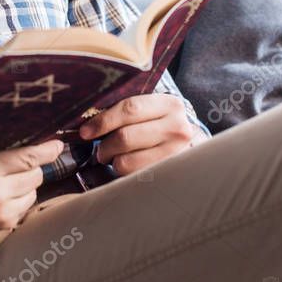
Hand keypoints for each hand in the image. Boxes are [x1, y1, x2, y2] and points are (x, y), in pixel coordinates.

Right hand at [0, 139, 64, 239]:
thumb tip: (10, 122)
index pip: (29, 155)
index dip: (47, 149)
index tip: (57, 143)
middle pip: (35, 173)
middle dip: (32, 165)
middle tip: (21, 160)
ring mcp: (2, 213)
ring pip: (33, 191)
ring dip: (26, 184)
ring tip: (5, 181)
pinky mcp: (4, 228)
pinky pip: (25, 208)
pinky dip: (19, 200)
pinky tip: (1, 198)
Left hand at [78, 94, 203, 176]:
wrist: (197, 150)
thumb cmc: (163, 126)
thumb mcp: (153, 110)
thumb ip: (127, 109)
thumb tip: (88, 118)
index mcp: (169, 104)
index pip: (129, 109)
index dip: (103, 121)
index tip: (85, 131)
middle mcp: (177, 128)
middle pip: (125, 137)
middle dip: (104, 146)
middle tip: (99, 150)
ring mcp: (177, 153)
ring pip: (127, 161)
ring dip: (113, 161)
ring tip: (114, 158)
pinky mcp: (170, 174)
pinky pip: (134, 177)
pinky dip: (124, 173)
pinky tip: (128, 166)